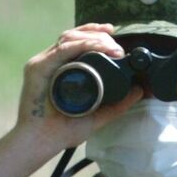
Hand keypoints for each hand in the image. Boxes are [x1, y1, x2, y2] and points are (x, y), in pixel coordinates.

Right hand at [0, 24, 143, 176]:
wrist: (41, 142)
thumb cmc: (62, 131)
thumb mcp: (96, 116)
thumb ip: (117, 106)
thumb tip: (138, 91)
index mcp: (60, 69)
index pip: (77, 42)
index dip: (95, 34)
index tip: (113, 35)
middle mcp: (50, 63)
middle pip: (74, 36)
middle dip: (97, 33)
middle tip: (117, 46)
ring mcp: (43, 64)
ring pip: (69, 38)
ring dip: (93, 37)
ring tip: (112, 47)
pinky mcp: (38, 68)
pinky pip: (62, 49)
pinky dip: (80, 45)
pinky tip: (97, 46)